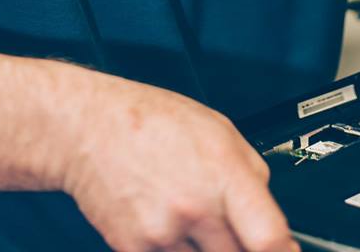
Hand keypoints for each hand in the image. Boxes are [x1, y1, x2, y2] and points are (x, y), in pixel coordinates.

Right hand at [57, 72, 297, 251]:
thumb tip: (269, 214)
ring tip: (191, 212)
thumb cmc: (152, 120)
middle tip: (231, 226)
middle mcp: (195, 208)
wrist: (89, 127)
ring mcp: (163, 235)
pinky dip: (175, 249)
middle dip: (243, 246)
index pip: (268, 238)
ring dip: (207, 248)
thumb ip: (251, 174)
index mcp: (224, 173)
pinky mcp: (133, 250)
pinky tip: (165, 218)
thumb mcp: (220, 129)